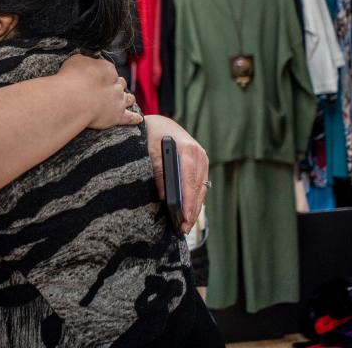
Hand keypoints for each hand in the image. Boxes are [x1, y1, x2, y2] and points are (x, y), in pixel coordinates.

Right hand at [58, 55, 140, 129]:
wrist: (74, 99)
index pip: (109, 70)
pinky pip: (129, 117)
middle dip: (117, 85)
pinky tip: (138, 118)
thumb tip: (86, 63)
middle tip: (110, 88)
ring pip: (128, 98)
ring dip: (128, 98)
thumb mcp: (75, 61)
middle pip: (121, 83)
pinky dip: (134, 118)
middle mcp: (116, 84)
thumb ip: (85, 62)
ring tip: (129, 99)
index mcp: (107, 69)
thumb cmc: (71, 79)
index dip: (104, 74)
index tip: (98, 78)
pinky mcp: (117, 116)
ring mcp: (118, 100)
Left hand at [144, 115, 208, 233]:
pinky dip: (195, 198)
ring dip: (195, 207)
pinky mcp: (201, 164)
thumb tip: (164, 197)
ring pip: (201, 188)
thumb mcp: (149, 150)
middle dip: (192, 209)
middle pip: (198, 187)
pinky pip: (199, 184)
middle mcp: (200, 155)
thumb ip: (158, 172)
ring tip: (186, 225)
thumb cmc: (151, 134)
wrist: (158, 122)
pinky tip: (189, 211)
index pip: (190, 180)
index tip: (185, 217)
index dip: (188, 201)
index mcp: (189, 149)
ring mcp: (203, 159)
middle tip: (184, 228)